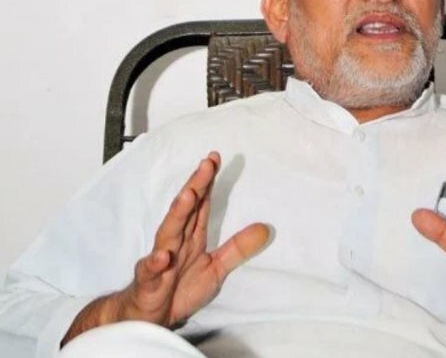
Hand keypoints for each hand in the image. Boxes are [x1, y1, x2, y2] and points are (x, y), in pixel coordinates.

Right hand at [63, 152, 268, 344]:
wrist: (149, 318)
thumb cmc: (179, 289)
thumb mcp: (217, 268)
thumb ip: (238, 248)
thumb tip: (266, 229)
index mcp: (191, 237)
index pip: (200, 204)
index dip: (207, 181)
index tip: (214, 158)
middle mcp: (175, 242)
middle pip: (186, 210)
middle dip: (196, 186)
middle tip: (206, 164)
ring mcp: (160, 259)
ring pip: (168, 232)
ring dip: (177, 214)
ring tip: (188, 195)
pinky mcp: (150, 282)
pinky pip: (151, 271)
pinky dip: (155, 263)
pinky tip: (162, 256)